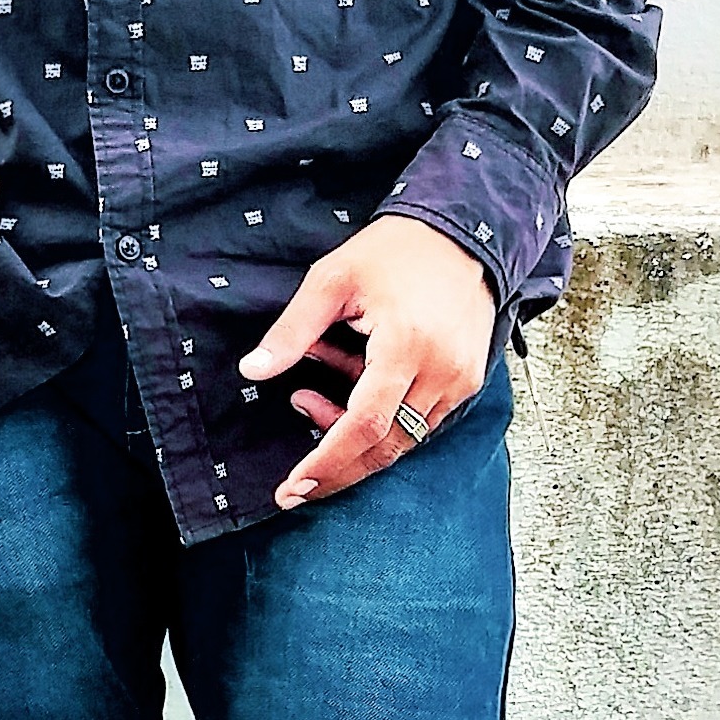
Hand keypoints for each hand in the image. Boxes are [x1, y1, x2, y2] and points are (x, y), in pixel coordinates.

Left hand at [238, 214, 496, 509]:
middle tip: (297, 482)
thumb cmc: (395, 250)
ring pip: (403, 437)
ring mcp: (459, 379)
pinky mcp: (467, 380)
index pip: (364, 425)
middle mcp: (441, 371)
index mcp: (405, 344)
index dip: (327, 462)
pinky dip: (383, 417)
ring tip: (312, 395)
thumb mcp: (331, 279)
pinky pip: (421, 419)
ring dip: (355, 434)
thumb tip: (252, 370)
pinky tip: (352, 381)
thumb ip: (292, 331)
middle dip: (338, 469)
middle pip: (386, 446)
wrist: (461, 231)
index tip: (294, 488)